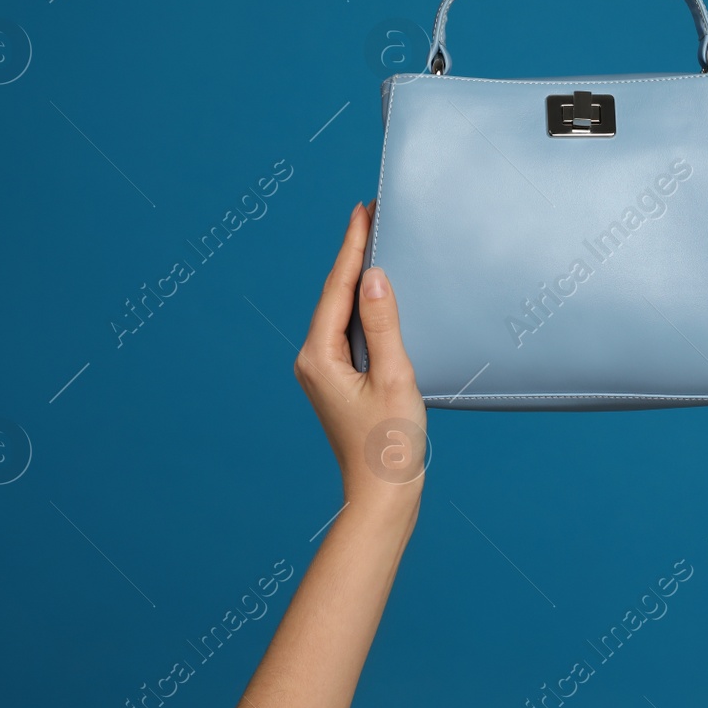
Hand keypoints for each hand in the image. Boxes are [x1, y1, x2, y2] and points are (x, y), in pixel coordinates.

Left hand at [294, 200, 426, 510]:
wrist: (382, 497)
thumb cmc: (390, 446)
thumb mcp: (394, 379)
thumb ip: (384, 325)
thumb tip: (373, 277)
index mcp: (320, 357)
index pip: (337, 288)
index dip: (352, 246)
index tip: (362, 210)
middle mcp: (313, 361)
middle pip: (333, 295)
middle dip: (352, 254)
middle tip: (370, 213)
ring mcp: (324, 372)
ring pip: (340, 312)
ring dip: (357, 278)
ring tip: (375, 241)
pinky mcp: (339, 382)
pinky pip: (348, 332)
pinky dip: (363, 306)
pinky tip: (378, 294)